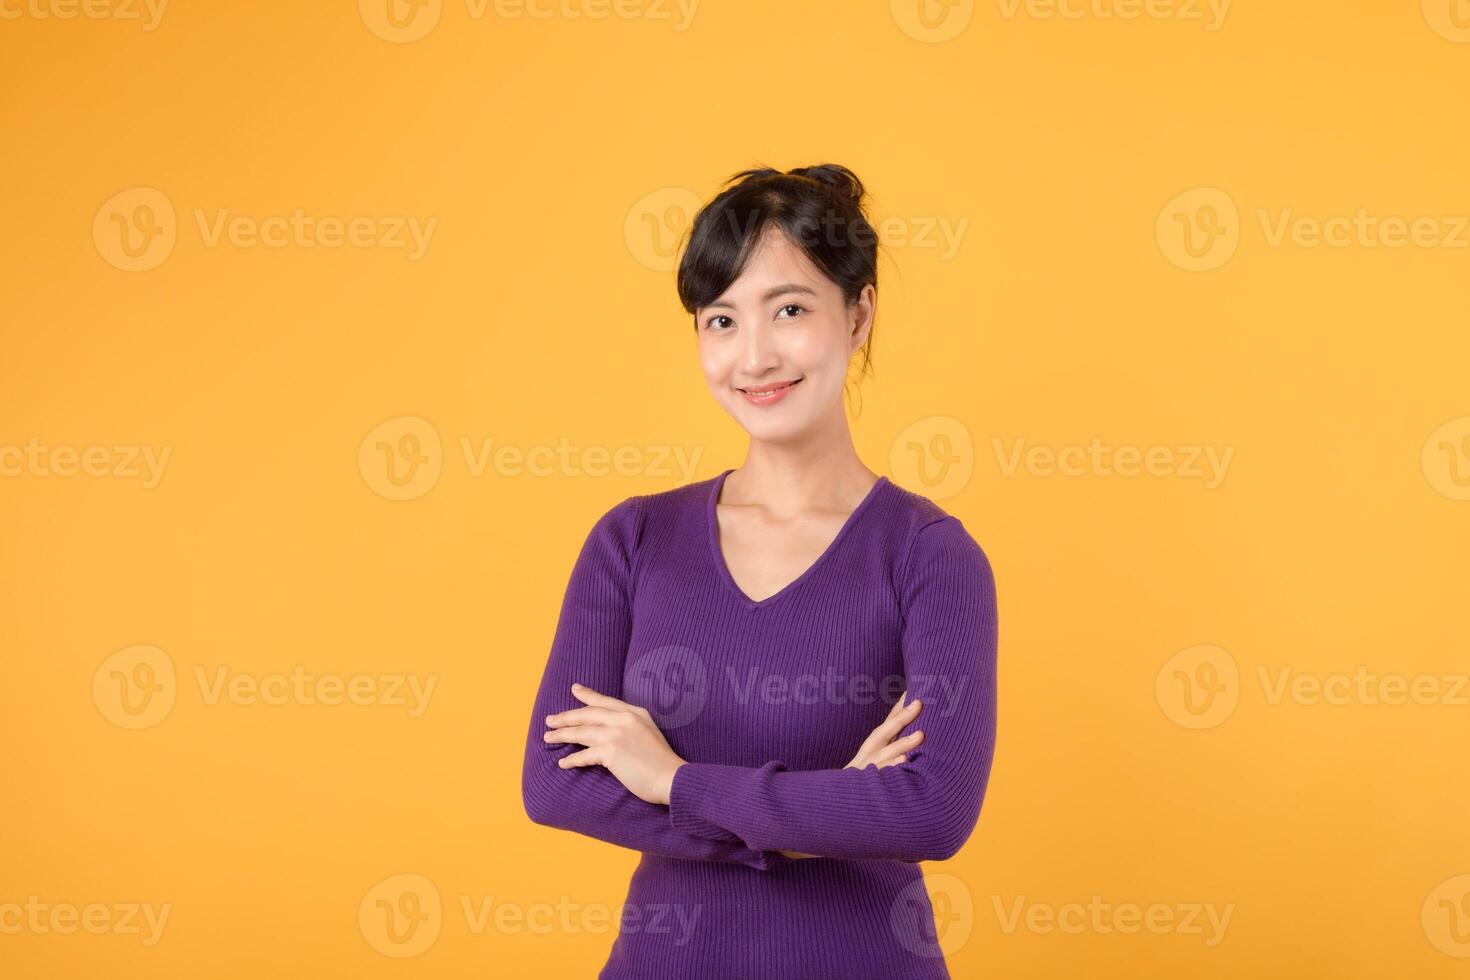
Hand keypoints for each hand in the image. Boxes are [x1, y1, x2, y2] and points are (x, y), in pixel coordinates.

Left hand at [543, 683, 686, 804]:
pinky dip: (572, 760)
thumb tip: (612, 731)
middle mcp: (624, 719)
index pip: (605, 701)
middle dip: (566, 717)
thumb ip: (632, 727)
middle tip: (550, 720)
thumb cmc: (663, 762)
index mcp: (635, 713)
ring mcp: (617, 734)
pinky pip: (584, 755)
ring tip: (549, 738)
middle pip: (587, 714)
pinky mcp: (611, 751)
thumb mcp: (650, 733)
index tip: (574, 689)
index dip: (588, 695)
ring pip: (581, 731)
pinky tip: (563, 763)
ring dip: (562, 735)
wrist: (671, 777)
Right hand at [778, 692, 924, 859]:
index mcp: (869, 751)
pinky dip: (893, 770)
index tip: (912, 690)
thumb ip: (888, 755)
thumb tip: (912, 745)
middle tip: (919, 702)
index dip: (898, 708)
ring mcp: (866, 773)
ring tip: (921, 735)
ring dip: (903, 743)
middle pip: (883, 733)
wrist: (831, 813)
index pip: (885, 725)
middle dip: (901, 717)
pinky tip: (906, 762)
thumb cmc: (859, 790)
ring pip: (885, 756)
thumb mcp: (870, 768)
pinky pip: (882, 779)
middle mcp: (866, 758)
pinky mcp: (867, 789)